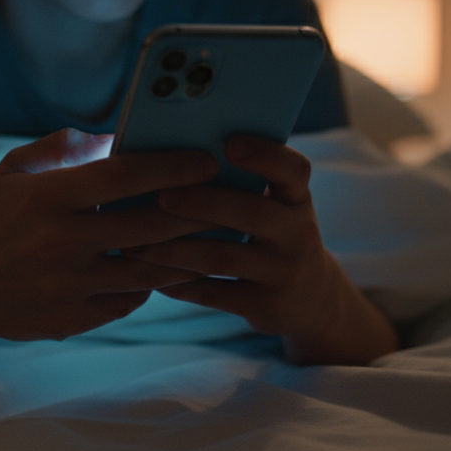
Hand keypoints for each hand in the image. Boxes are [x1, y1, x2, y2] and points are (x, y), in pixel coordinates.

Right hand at [0, 128, 218, 361]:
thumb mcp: (13, 171)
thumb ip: (63, 147)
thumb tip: (115, 135)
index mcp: (46, 197)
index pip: (125, 176)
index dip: (172, 166)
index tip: (206, 159)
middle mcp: (60, 242)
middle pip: (149, 226)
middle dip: (195, 212)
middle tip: (224, 200)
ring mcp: (67, 286)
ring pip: (147, 269)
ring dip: (180, 253)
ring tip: (207, 239)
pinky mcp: (72, 319)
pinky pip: (129, 301)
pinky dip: (147, 284)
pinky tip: (161, 270)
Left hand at [122, 135, 397, 364]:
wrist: (313, 300)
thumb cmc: (277, 238)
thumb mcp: (279, 209)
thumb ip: (245, 185)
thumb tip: (175, 157)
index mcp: (298, 200)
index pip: (294, 170)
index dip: (265, 155)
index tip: (230, 143)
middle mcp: (298, 234)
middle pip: (251, 213)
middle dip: (203, 203)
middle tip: (161, 196)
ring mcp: (283, 273)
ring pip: (222, 258)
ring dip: (175, 249)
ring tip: (136, 244)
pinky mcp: (265, 307)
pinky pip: (212, 294)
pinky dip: (177, 284)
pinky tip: (148, 274)